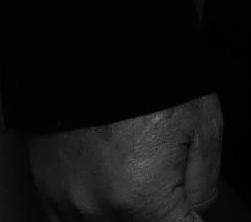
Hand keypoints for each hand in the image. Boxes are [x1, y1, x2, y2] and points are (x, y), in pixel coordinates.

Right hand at [28, 93, 221, 220]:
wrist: (94, 46)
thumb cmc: (149, 77)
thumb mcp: (204, 125)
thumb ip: (204, 183)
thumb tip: (194, 210)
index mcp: (139, 199)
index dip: (189, 219)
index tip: (190, 209)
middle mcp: (96, 210)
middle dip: (158, 213)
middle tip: (167, 182)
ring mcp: (66, 203)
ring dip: (127, 213)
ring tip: (138, 172)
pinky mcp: (45, 190)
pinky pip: (68, 221)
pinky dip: (92, 213)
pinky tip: (109, 189)